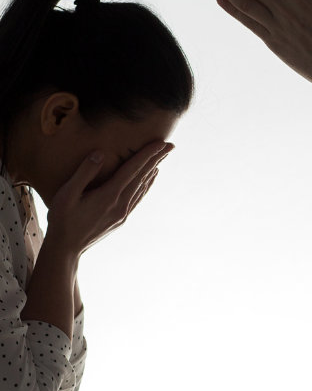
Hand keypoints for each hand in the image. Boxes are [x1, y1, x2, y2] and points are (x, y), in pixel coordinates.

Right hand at [46, 141, 172, 256]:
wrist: (66, 247)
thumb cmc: (62, 219)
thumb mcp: (67, 194)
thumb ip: (84, 173)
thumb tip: (100, 153)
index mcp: (109, 195)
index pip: (133, 169)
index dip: (147, 154)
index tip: (161, 143)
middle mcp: (121, 204)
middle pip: (143, 176)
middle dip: (157, 159)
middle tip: (171, 145)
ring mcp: (123, 212)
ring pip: (143, 187)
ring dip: (153, 170)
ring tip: (162, 157)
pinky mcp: (121, 218)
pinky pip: (138, 197)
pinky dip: (146, 184)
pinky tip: (149, 179)